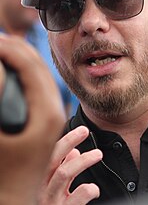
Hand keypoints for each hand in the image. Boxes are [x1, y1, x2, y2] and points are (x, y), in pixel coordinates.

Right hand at [0, 34, 64, 204]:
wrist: (16, 200)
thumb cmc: (3, 173)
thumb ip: (2, 95)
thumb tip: (4, 73)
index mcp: (45, 111)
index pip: (29, 65)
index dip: (9, 48)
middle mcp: (53, 109)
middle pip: (37, 66)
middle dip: (15, 48)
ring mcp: (50, 114)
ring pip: (39, 74)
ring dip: (21, 58)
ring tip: (4, 47)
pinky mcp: (45, 118)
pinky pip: (38, 86)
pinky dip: (25, 72)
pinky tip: (14, 69)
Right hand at [38, 126, 102, 204]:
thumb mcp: (54, 186)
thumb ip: (62, 169)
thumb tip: (74, 151)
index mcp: (40, 179)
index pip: (49, 153)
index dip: (64, 139)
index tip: (79, 129)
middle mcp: (42, 188)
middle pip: (53, 158)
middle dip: (69, 141)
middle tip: (85, 131)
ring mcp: (52, 201)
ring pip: (64, 172)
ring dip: (83, 160)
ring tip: (97, 154)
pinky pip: (77, 196)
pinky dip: (88, 188)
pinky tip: (95, 188)